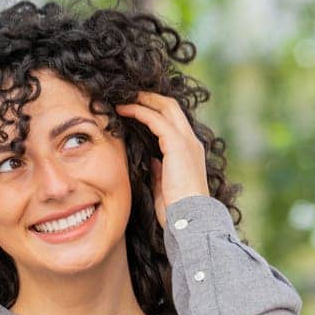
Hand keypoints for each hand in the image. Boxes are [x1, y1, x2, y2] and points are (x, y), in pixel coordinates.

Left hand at [115, 91, 209, 227]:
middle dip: (150, 97)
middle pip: (171, 106)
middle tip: (128, 95)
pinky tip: (123, 110)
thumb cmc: (177, 210)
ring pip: (165, 107)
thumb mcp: (165, 186)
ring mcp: (186, 141)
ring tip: (123, 98)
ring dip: (143, 100)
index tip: (136, 107)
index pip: (174, 120)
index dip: (156, 110)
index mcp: (190, 152)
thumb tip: (152, 160)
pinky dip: (138, 111)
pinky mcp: (177, 144)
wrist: (190, 219)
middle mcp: (191, 141)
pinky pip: (155, 119)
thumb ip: (160, 170)